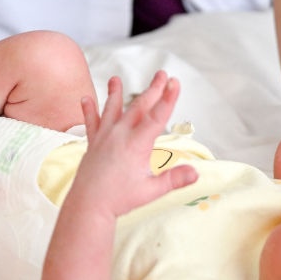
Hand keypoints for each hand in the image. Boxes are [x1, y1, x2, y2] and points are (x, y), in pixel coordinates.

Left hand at [71, 71, 197, 221]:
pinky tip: (85, 98)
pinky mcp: (93, 143)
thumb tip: (196, 173)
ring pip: (111, 109)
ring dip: (115, 93)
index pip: (157, 117)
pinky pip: (91, 123)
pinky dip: (88, 110)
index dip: (168, 98)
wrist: (88, 206)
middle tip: (162, 73)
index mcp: (136, 144)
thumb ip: (173, 179)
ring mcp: (104, 137)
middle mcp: (120, 135)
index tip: (175, 81)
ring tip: (115, 79)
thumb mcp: (151, 191)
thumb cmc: (120, 199)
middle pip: (139, 107)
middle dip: (152, 89)